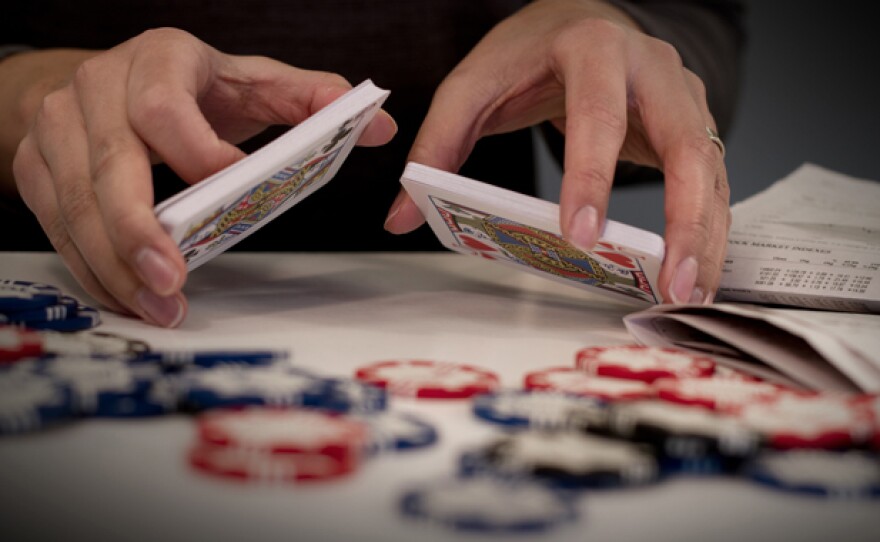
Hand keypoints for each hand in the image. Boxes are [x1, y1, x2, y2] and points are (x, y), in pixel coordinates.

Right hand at [11, 28, 396, 325]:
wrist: (104, 80)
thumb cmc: (190, 86)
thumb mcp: (252, 82)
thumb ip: (311, 101)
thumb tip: (377, 124)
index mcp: (159, 61)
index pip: (164, 109)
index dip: (196, 153)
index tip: (232, 188)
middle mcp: (98, 90)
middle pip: (109, 166)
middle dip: (138, 230)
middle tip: (172, 280)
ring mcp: (59, 130)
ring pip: (77, 205)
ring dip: (115, 265)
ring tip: (157, 307)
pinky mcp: (37, 167)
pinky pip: (57, 226)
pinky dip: (93, 268)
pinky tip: (127, 296)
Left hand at [384, 0, 728, 304]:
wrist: (580, 18)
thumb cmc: (527, 54)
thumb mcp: (471, 86)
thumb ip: (437, 146)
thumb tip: (402, 214)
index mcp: (591, 48)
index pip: (597, 114)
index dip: (592, 176)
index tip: (582, 234)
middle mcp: (649, 67)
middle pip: (684, 142)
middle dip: (683, 218)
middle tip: (669, 281)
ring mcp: (681, 93)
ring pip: (711, 167)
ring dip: (707, 234)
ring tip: (689, 292)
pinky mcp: (693, 122)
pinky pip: (712, 178)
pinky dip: (710, 227)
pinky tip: (696, 269)